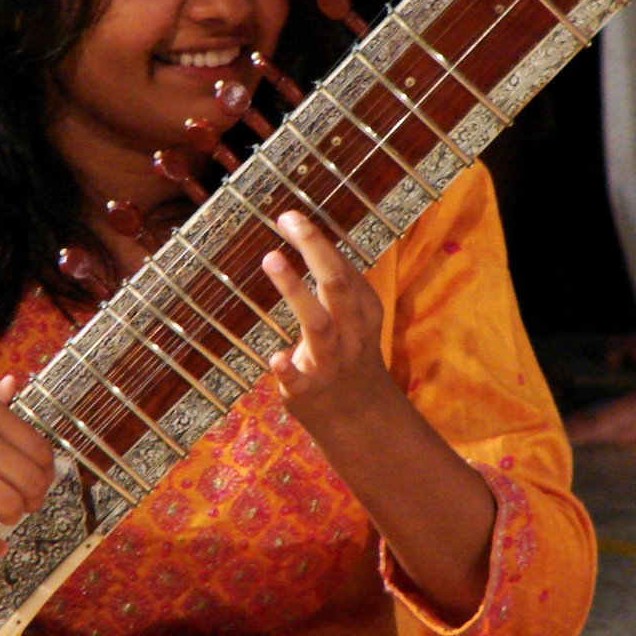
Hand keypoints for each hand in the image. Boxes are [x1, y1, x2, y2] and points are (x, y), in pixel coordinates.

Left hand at [260, 211, 401, 437]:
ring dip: (295, 290)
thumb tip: (306, 232)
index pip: (343, 268)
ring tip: (271, 258)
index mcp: (364, 311)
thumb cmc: (349, 355)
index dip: (318, 241)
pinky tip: (275, 356)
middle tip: (289, 220)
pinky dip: (288, 368)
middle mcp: (351, 333)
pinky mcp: (310, 392)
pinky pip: (300, 381)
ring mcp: (331, 363)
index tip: (291, 216)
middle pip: (337, 285)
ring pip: (318, 324)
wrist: (361, 419)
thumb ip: (336, 281)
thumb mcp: (356, 317)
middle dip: (315, 250)